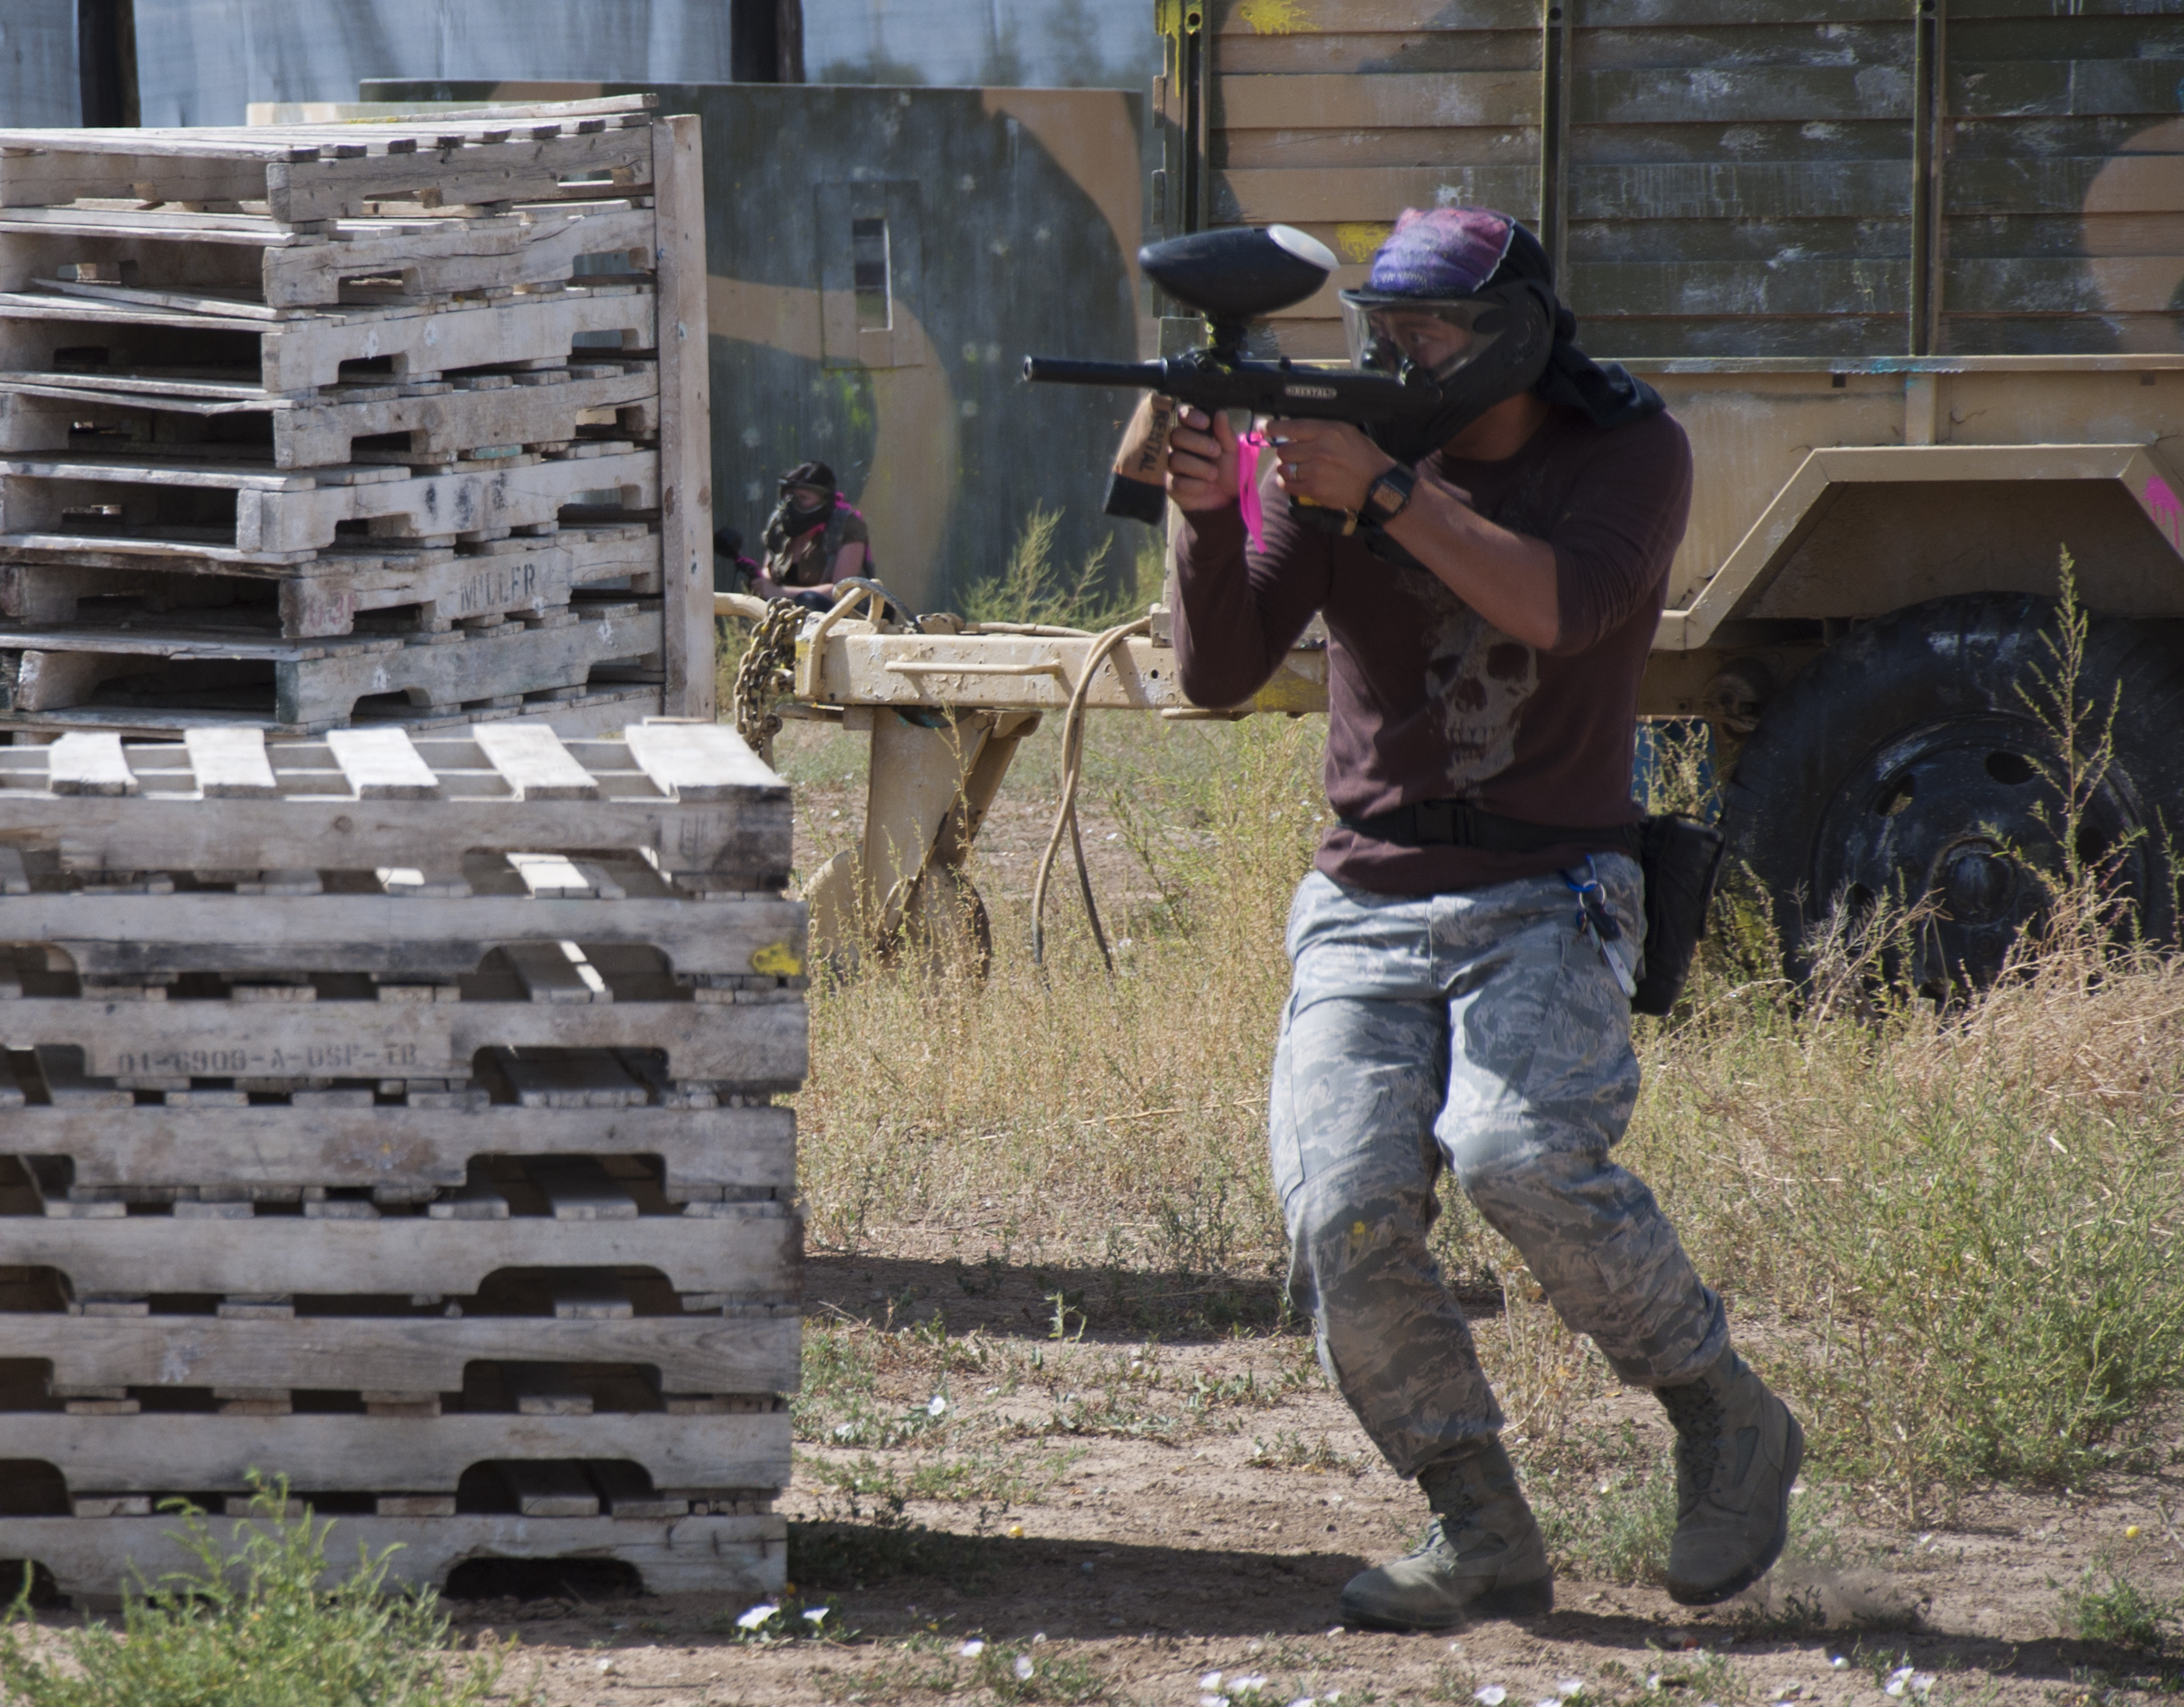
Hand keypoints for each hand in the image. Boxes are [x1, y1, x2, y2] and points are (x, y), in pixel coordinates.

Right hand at [1166, 404, 1238, 511]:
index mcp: (1193, 431)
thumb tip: (1220, 413)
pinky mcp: (1171, 485)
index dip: (1191, 417)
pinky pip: (1176, 482)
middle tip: (1216, 452)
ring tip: (1214, 474)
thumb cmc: (1229, 469)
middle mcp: (1178, 446)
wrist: (1228, 498)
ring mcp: (1172, 465)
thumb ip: (1225, 433)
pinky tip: (1205, 487)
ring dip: (1199, 467)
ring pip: (1175, 460)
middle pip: (1176, 436)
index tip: (1206, 423)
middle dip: (1198, 443)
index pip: (1183, 415)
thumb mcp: (1232, 450)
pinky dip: (1195, 485)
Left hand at [1268, 418, 1396, 513]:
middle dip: (1286, 452)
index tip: (1264, 428)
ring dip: (1287, 469)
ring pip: (1283, 468)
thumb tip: (1292, 430)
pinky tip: (1295, 481)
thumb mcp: (1345, 431)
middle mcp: (1320, 450)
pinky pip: (1287, 486)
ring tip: (1299, 469)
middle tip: (1295, 455)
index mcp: (1327, 431)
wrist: (1376, 485)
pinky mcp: (1314, 489)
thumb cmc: (1362, 456)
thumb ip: (1319, 429)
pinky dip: (1287, 484)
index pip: (1291, 427)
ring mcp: (1316, 471)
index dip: (1272, 427)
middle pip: (1283, 450)